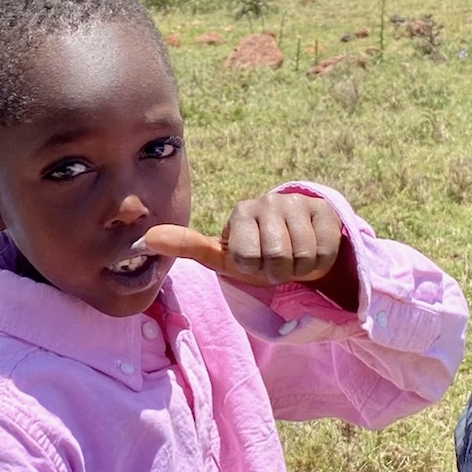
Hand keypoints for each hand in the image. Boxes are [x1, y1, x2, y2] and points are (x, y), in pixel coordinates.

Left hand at [137, 192, 358, 308]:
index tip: (253, 261)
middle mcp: (269, 201)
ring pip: (302, 257)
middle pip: (276, 258)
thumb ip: (187, 246)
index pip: (247, 259)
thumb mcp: (224, 256)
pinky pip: (324, 251)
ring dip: (300, 268)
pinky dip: (321, 260)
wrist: (300, 247)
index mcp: (241, 212)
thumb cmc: (256, 254)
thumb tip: (145, 239)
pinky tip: (313, 248)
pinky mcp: (326, 210)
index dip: (253, 269)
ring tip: (294, 256)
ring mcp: (299, 203)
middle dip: (278, 271)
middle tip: (276, 262)